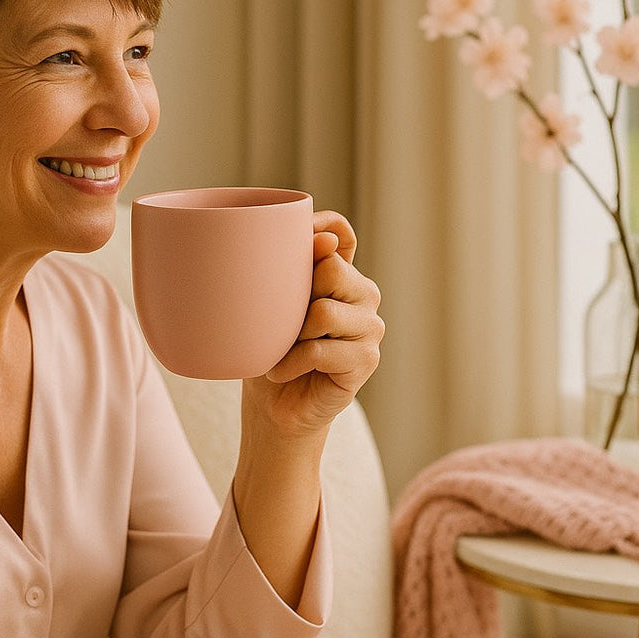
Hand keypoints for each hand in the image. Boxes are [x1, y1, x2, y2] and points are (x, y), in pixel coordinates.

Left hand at [244, 210, 383, 436]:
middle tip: (282, 325)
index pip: (339, 232)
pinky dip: (291, 363)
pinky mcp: (367, 359)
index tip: (289, 245)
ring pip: (325, 312)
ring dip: (291, 337)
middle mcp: (363, 294)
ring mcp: (370, 327)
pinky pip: (320, 350)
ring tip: (282, 351)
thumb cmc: (268, 350)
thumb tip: (324, 239)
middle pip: (332, 269)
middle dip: (296, 298)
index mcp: (341, 272)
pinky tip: (283, 371)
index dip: (319, 230)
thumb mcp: (271, 303)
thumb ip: (292, 268)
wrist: (273, 407)